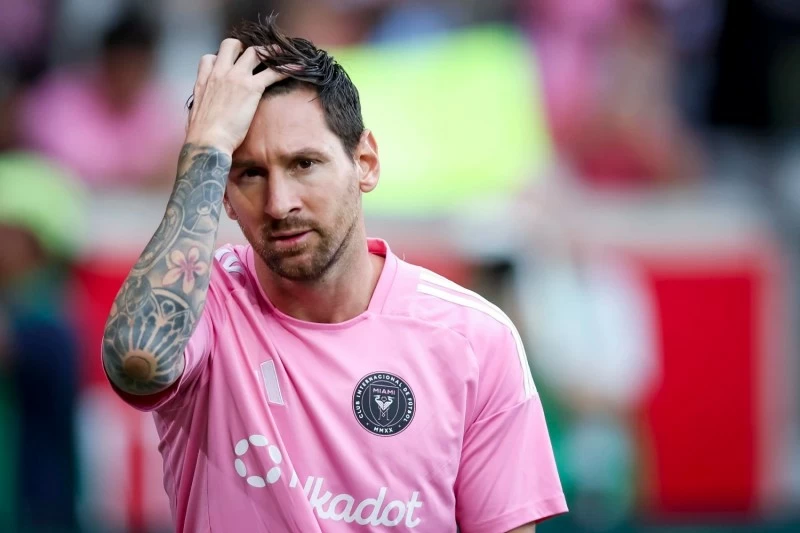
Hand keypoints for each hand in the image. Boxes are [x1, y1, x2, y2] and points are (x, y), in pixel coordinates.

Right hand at [185, 39, 289, 153]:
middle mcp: (219, 73)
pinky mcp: (251, 88)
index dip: (221, 60)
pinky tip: (298, 67)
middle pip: (232, 45)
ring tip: (282, 52)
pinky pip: (272, 72)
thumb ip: (202, 105)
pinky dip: (287, 68)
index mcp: (204, 80)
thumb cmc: (201, 136)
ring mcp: (235, 78)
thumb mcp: (195, 114)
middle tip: (258, 55)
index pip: (210, 58)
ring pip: (254, 52)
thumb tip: (206, 114)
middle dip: (245, 47)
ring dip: (270, 51)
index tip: (231, 66)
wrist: (207, 142)